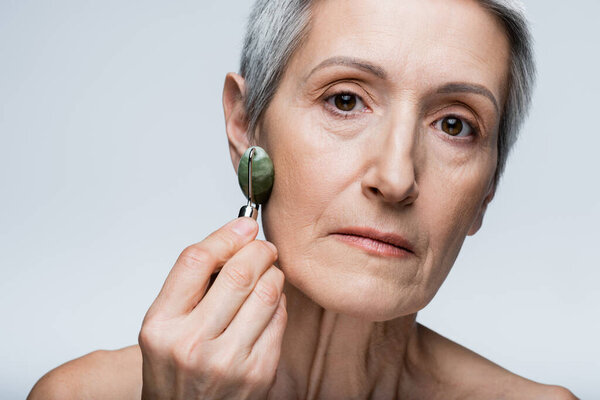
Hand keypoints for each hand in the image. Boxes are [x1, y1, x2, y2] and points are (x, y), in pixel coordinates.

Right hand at [138, 217, 286, 399]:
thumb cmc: (175, 372)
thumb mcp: (164, 327)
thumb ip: (192, 285)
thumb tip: (235, 239)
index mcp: (161, 326)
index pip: (196, 260)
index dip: (225, 235)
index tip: (243, 225)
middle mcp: (192, 344)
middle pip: (238, 272)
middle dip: (259, 249)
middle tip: (263, 247)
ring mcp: (228, 361)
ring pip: (267, 292)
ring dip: (273, 273)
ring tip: (268, 273)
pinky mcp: (258, 373)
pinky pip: (280, 318)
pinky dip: (279, 301)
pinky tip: (269, 303)